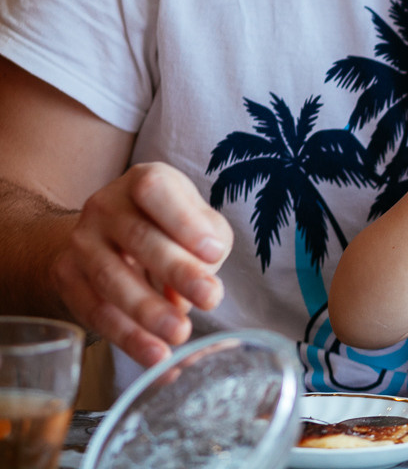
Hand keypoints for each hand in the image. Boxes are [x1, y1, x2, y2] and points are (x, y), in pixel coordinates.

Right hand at [49, 163, 232, 366]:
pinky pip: (95, 311)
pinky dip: (128, 338)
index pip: (156, 190)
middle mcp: (106, 205)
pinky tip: (156, 355)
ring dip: (148, 312)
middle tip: (210, 299)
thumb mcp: (198, 223)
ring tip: (179, 336)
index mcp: (144, 181)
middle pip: (138, 238)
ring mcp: (81, 240)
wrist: (107, 235)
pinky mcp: (66, 275)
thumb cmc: (171, 227)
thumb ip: (209, 246)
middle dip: (177, 272)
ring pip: (112, 279)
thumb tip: (204, 289)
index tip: (213, 252)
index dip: (184, 221)